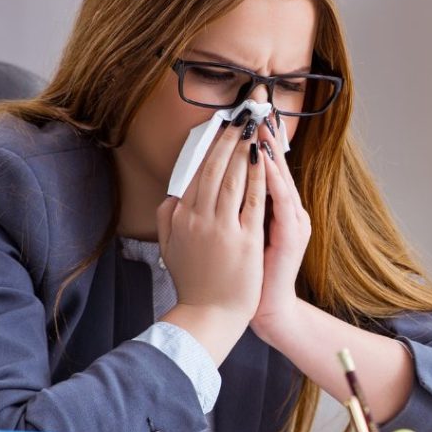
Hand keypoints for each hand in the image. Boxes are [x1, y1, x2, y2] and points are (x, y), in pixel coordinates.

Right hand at [156, 116, 266, 359]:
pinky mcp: (243, 240)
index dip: (210, 146)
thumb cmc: (195, 283)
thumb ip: (168, 219)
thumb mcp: (171, 248)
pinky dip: (257, 176)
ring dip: (242, 149)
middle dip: (228, 138)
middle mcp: (198, 218)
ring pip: (231, 178)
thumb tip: (172, 195)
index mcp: (181, 218)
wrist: (209, 316)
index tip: (221, 126)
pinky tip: (263, 158)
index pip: (196, 173)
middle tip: (240, 114)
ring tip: (252, 127)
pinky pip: (251, 200)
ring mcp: (221, 228)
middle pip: (213, 169)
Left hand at [250, 123, 310, 345]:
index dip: (254, 141)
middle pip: (275, 165)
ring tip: (260, 126)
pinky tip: (264, 163)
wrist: (264, 307)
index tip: (244, 115)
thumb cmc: (248, 275)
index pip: (262, 167)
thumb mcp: (237, 237)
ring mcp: (293, 220)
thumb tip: (203, 189)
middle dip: (264, 135)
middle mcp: (287, 210)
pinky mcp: (292, 234)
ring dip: (270, 151)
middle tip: (256, 108)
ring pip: (280, 177)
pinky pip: (281, 202)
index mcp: (271, 209)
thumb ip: (228, 212)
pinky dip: (273, 180)